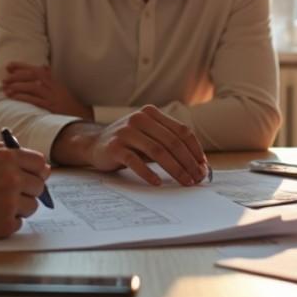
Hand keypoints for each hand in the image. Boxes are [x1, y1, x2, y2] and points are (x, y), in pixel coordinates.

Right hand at [0, 147, 50, 242]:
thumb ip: (6, 150)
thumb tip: (39, 163)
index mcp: (6, 158)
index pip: (40, 164)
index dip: (36, 170)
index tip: (31, 175)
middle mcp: (12, 179)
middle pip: (38, 186)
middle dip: (27, 189)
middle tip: (7, 192)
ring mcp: (9, 204)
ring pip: (31, 207)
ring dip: (19, 206)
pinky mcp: (4, 225)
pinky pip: (19, 223)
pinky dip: (7, 221)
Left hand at [2, 62, 90, 117]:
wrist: (81, 117)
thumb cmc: (69, 104)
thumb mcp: (60, 89)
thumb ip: (50, 79)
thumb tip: (42, 67)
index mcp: (54, 81)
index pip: (36, 69)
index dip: (21, 66)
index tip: (8, 66)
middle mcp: (54, 86)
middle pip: (33, 76)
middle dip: (17, 76)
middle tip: (4, 79)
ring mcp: (53, 97)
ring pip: (33, 87)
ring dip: (18, 87)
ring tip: (6, 89)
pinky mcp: (52, 107)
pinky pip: (35, 100)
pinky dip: (23, 97)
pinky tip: (14, 97)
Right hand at [81, 106, 208, 186]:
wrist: (93, 144)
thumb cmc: (128, 143)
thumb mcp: (148, 136)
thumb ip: (168, 143)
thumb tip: (197, 164)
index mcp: (151, 113)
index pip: (182, 131)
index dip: (195, 150)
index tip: (203, 166)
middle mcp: (139, 119)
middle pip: (172, 142)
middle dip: (189, 162)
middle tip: (197, 178)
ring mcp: (126, 132)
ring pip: (158, 151)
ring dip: (175, 169)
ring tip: (184, 182)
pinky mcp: (114, 147)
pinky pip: (135, 161)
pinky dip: (149, 173)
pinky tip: (158, 183)